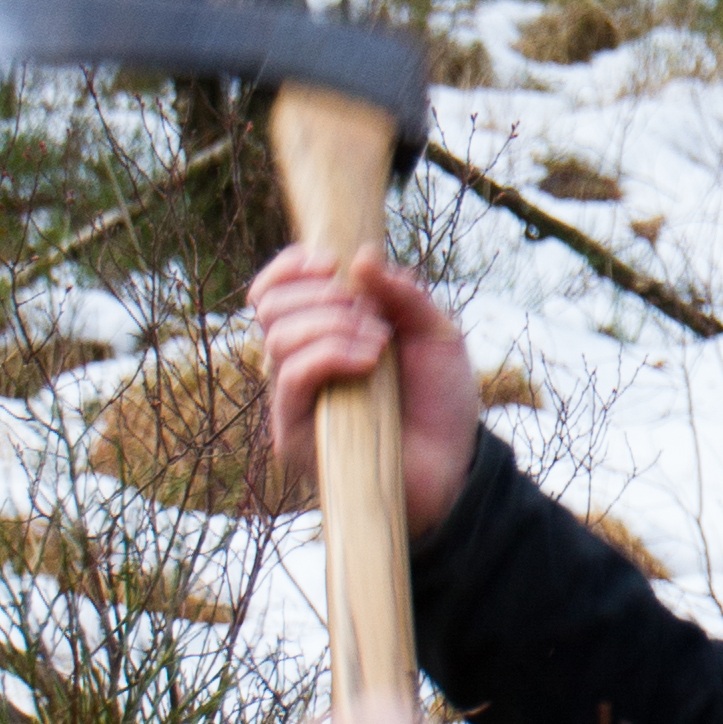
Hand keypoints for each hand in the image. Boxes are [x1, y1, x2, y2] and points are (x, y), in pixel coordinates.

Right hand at [247, 242, 479, 535]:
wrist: (454, 467)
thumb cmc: (440, 402)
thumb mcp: (435, 333)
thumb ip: (403, 293)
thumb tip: (360, 257)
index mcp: (323, 332)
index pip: (276, 289)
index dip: (292, 266)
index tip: (331, 261)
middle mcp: (299, 362)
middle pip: (268, 306)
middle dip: (319, 295)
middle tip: (368, 312)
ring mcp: (294, 398)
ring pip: (278, 338)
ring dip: (332, 325)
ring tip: (380, 343)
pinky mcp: (295, 431)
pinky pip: (292, 377)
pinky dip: (329, 354)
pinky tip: (369, 360)